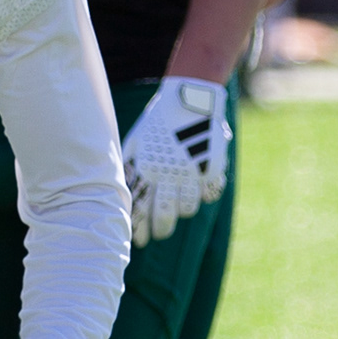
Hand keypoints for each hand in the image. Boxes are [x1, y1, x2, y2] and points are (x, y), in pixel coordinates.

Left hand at [121, 76, 229, 245]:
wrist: (189, 98)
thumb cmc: (158, 122)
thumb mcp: (136, 142)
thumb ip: (130, 169)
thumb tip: (124, 199)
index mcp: (147, 168)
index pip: (140, 209)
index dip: (139, 230)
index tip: (139, 241)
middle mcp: (169, 173)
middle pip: (164, 216)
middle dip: (161, 229)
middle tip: (160, 231)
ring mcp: (193, 172)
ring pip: (188, 209)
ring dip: (182, 210)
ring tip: (178, 206)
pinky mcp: (213, 168)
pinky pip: (210, 194)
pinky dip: (204, 195)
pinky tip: (198, 189)